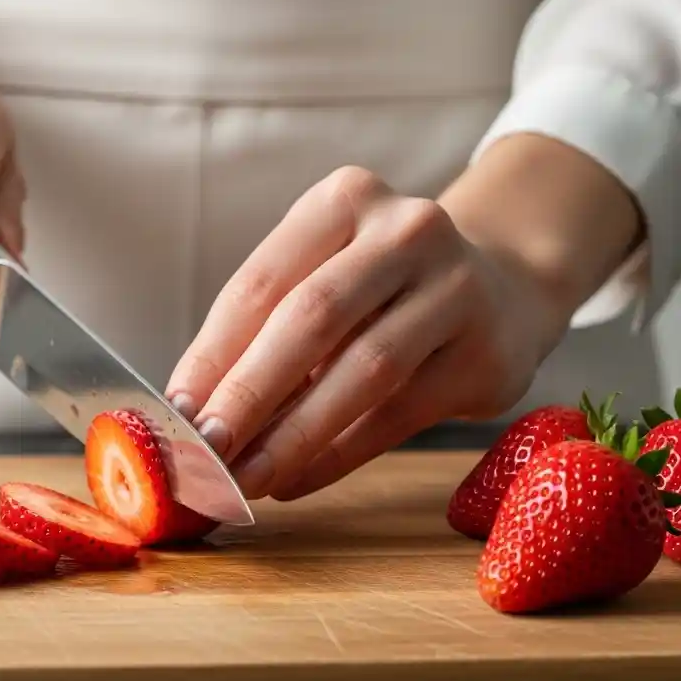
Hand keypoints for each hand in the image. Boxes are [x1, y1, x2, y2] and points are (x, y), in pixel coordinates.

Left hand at [166, 166, 565, 501]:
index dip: (210, 354)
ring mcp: (456, 288)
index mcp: (344, 200)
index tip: (174, 412)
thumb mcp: (325, 281)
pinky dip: (336, 455)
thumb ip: (266, 334)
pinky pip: (396, 415)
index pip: (259, 283)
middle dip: (248, 394)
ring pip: (361, 371)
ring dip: (292, 435)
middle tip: (205, 451)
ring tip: (245, 479)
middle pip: (309, 320)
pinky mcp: (485, 353)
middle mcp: (405, 231)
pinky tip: (294, 480)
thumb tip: (196, 415)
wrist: (506, 288)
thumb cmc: (382, 292)